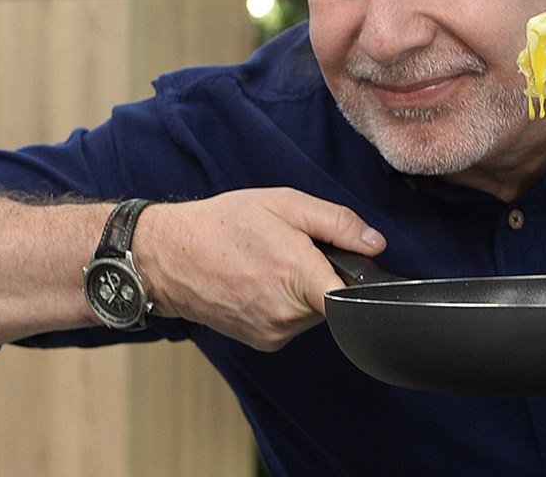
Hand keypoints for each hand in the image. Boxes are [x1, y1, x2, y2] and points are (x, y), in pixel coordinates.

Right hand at [134, 187, 385, 351]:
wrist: (170, 256)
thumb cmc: (224, 224)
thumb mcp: (286, 204)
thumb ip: (337, 223)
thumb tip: (375, 243)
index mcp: (298, 274)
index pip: (352, 298)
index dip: (362, 283)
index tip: (358, 269)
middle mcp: (287, 312)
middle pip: (335, 299)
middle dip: (326, 275)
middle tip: (297, 251)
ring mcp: (274, 331)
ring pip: (315, 313)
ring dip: (306, 291)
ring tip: (274, 264)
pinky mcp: (264, 342)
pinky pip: (294, 324)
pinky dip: (288, 305)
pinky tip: (263, 283)